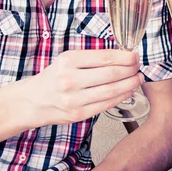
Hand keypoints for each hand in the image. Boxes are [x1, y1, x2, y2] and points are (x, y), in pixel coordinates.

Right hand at [24, 49, 142, 126]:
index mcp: (68, 61)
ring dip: (130, 84)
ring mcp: (74, 99)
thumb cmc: (53, 77)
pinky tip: (128, 91)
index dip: (125, 57)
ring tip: (138, 79)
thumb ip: (91, 58)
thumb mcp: (66, 60)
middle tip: (139, 67)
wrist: (32, 101)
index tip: (135, 56)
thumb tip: (121, 55)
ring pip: (112, 91)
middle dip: (131, 70)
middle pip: (111, 74)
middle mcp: (70, 79)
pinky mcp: (78, 114)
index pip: (105, 57)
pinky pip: (106, 105)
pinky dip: (121, 97)